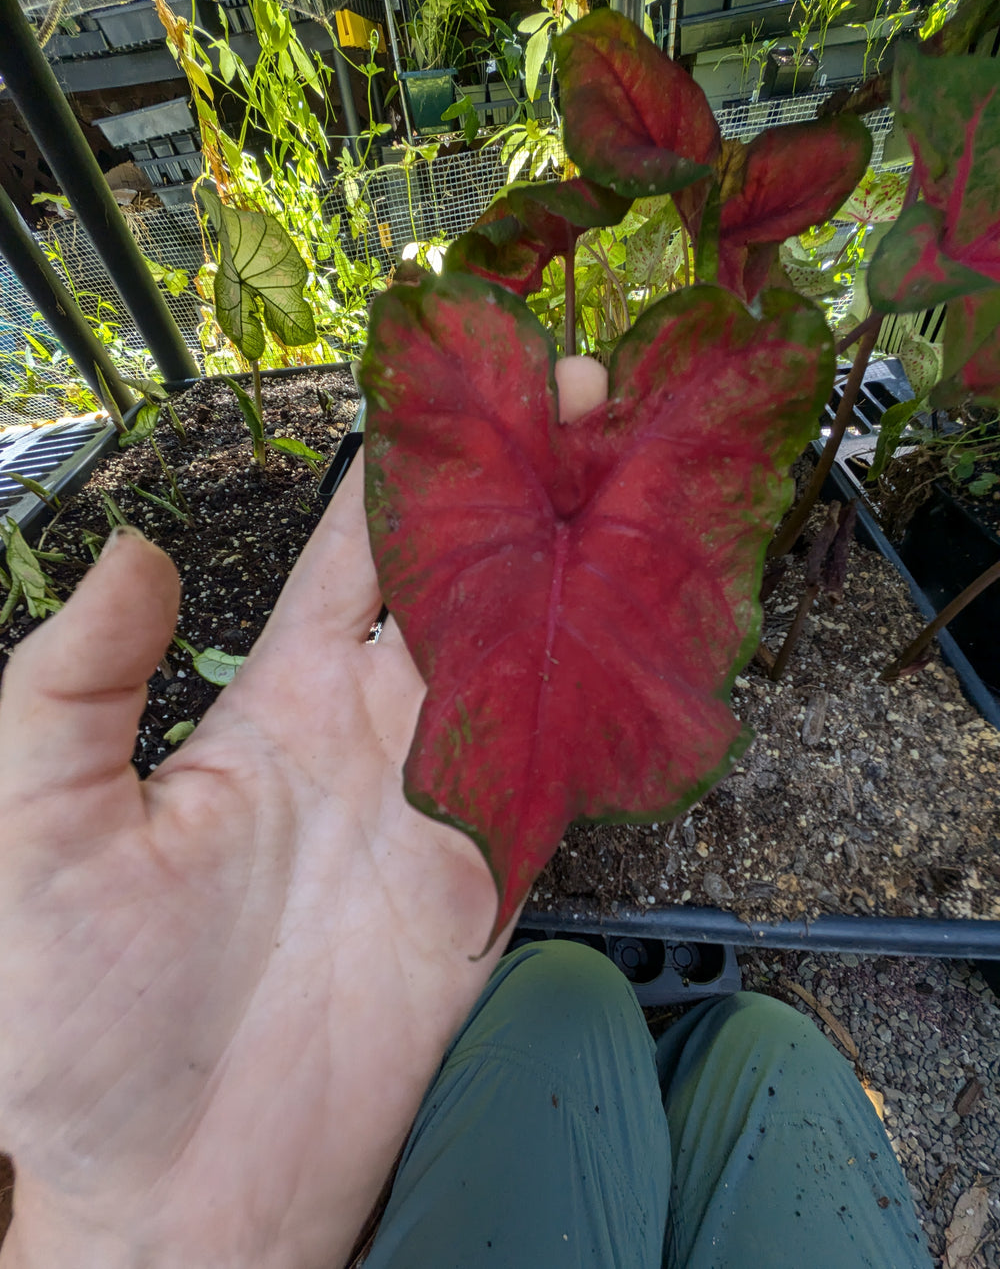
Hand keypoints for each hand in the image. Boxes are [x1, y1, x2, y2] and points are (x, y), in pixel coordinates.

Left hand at [0, 356, 606, 1268]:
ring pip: (531, 650)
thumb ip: (74, 684)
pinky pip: (560, 765)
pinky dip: (604, 692)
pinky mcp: (491, 876)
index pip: (354, 549)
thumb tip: (134, 548)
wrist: (173, 1178)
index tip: (464, 381)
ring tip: (639, 472)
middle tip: (590, 394)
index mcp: (275, 698)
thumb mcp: (30, 824)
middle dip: (528, 487)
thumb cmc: (77, 1019)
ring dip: (583, 565)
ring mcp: (443, 797)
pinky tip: (648, 618)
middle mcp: (373, 729)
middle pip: (468, 578)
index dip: (407, 462)